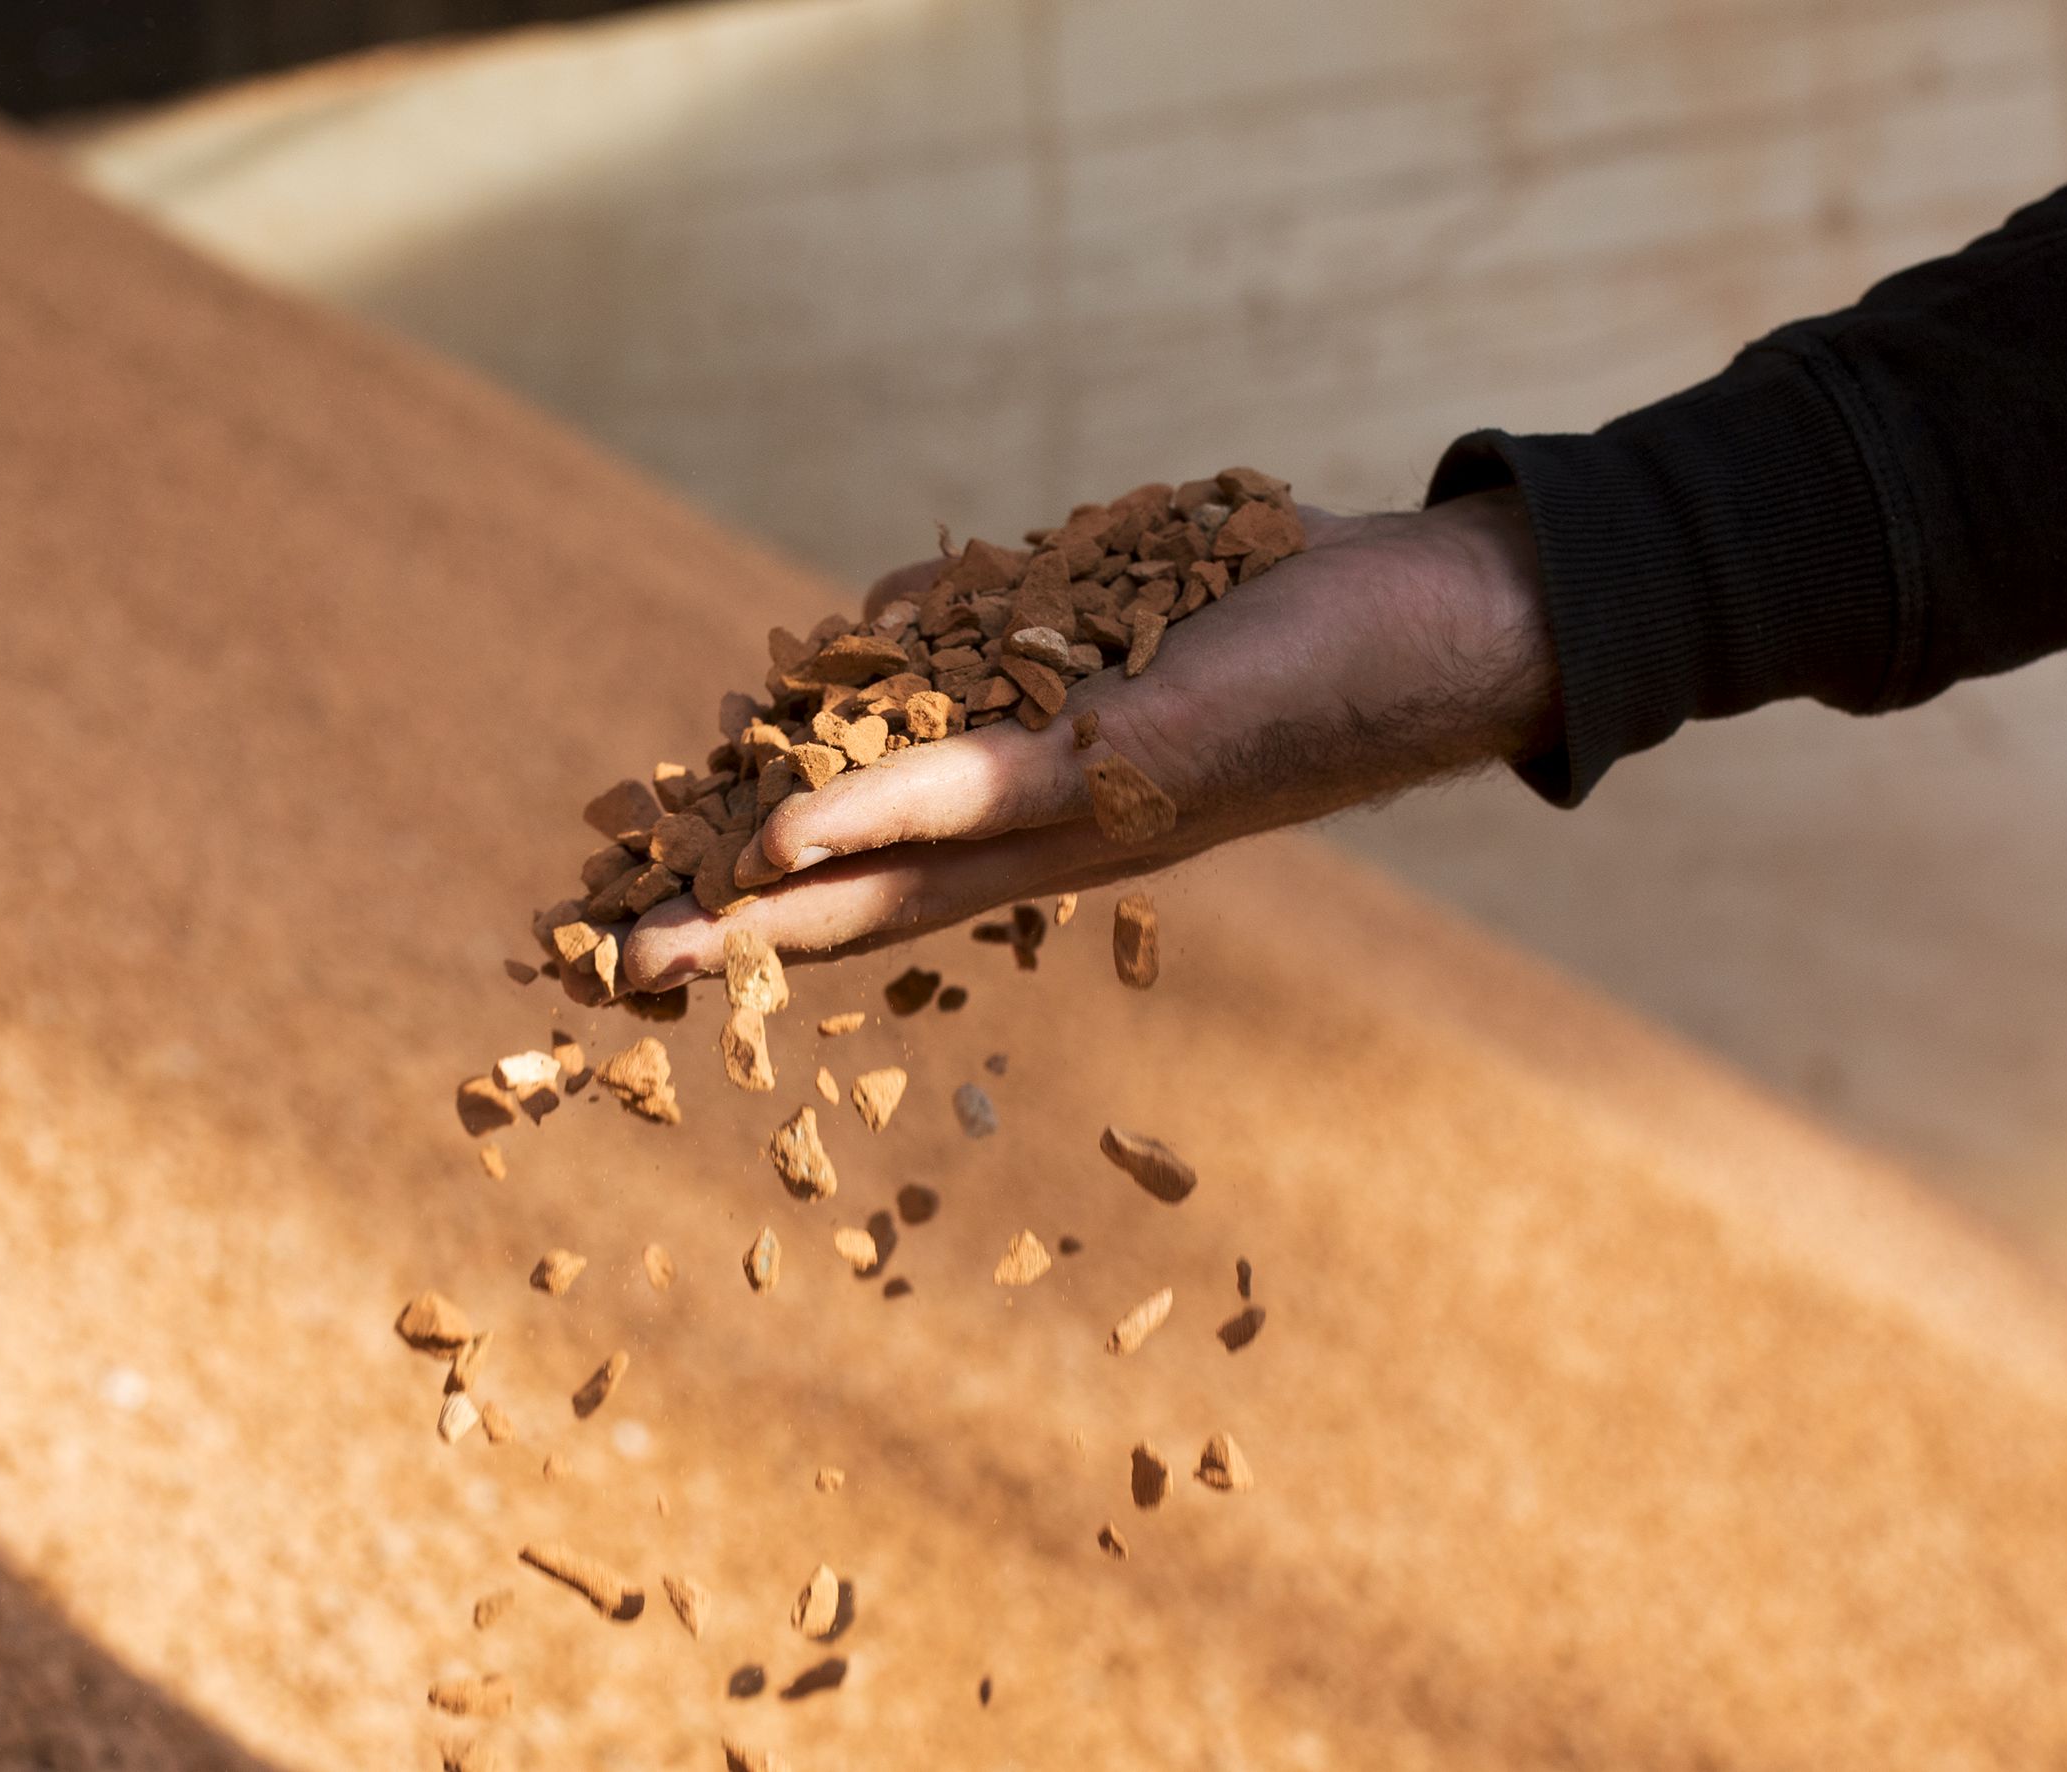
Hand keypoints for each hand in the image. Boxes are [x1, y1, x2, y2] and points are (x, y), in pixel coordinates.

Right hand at [617, 490, 1556, 990]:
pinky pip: (980, 795)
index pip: (876, 868)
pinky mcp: (1128, 760)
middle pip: (865, 899)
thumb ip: (984, 627)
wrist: (1455, 629)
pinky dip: (879, 818)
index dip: (759, 894)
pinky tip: (788, 837)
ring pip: (903, 875)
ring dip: (774, 906)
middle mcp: (1052, 836)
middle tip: (612, 970)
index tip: (651, 917)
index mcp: (1038, 811)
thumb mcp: (1100, 609)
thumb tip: (862, 636)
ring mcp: (1085, 809)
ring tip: (663, 937)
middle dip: (737, 935)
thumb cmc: (1284, 610)